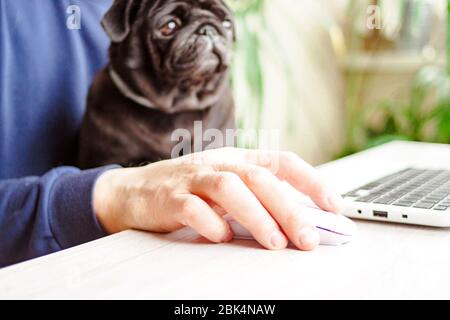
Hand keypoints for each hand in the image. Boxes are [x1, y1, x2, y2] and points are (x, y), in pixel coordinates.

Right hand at [93, 148, 343, 250]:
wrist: (131, 192)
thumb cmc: (186, 192)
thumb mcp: (223, 190)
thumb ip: (254, 201)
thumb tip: (297, 222)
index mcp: (235, 159)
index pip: (280, 161)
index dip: (311, 180)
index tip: (335, 205)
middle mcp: (217, 163)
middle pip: (259, 178)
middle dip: (289, 208)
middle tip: (307, 238)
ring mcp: (192, 178)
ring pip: (230, 188)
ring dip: (257, 216)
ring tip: (275, 243)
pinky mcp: (169, 198)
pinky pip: (194, 209)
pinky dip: (213, 225)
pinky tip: (223, 237)